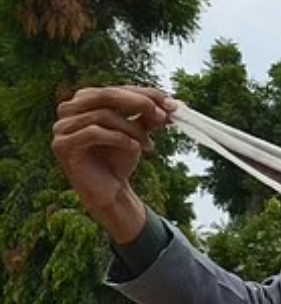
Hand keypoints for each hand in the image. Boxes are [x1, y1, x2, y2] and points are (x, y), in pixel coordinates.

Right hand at [51, 85, 176, 242]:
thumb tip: (171, 103)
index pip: (117, 89)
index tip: (171, 104)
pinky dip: (119, 138)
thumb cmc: (119, 160)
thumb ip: (148, 117)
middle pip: (106, 94)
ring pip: (102, 115)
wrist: (108, 191)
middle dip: (139, 103)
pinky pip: (93, 133)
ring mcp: (62, 126)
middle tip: (163, 117)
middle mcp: (69, 108)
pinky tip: (135, 149)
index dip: (145, 94)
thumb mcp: (136, 134)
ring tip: (149, 144)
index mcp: (86, 100)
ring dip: (132, 128)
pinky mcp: (62, 145)